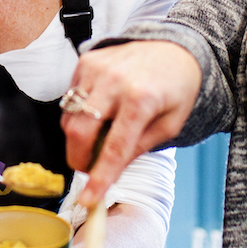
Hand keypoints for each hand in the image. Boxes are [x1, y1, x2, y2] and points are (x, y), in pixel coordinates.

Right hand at [61, 42, 201, 204]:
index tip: (88, 200)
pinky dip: (79, 114)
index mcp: (142, 99)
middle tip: (89, 169)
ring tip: (100, 137)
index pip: (114, 148)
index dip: (99, 178)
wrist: (174, 47)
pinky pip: (70, 99)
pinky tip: (99, 112)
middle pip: (80, 132)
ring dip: (78, 138)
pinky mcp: (86, 61)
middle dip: (78, 160)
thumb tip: (110, 170)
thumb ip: (141, 147)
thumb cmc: (176, 88)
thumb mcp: (171, 123)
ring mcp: (97, 68)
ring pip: (70, 117)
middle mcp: (115, 81)